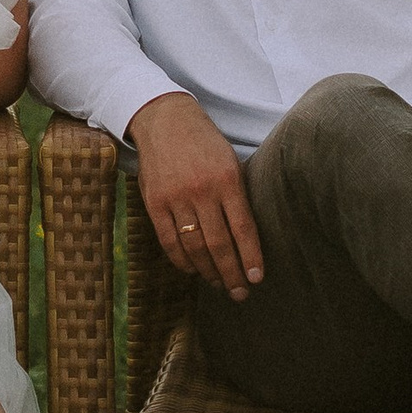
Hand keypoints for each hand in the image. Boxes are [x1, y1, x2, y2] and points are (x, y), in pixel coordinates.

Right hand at [128, 90, 263, 299]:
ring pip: (194, 247)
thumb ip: (237, 196)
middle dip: (231, 274)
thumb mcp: (229, 161)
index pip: (243, 228)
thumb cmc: (204, 142)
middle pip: (219, 245)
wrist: (164, 119)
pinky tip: (193, 270)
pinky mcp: (154, 202)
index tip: (257, 279)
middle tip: (240, 293)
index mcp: (227, 179)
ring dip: (209, 272)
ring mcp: (176, 198)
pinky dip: (182, 261)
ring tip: (219, 284)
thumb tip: (248, 239)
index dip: (251, 258)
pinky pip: (169, 241)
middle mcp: (202, 190)